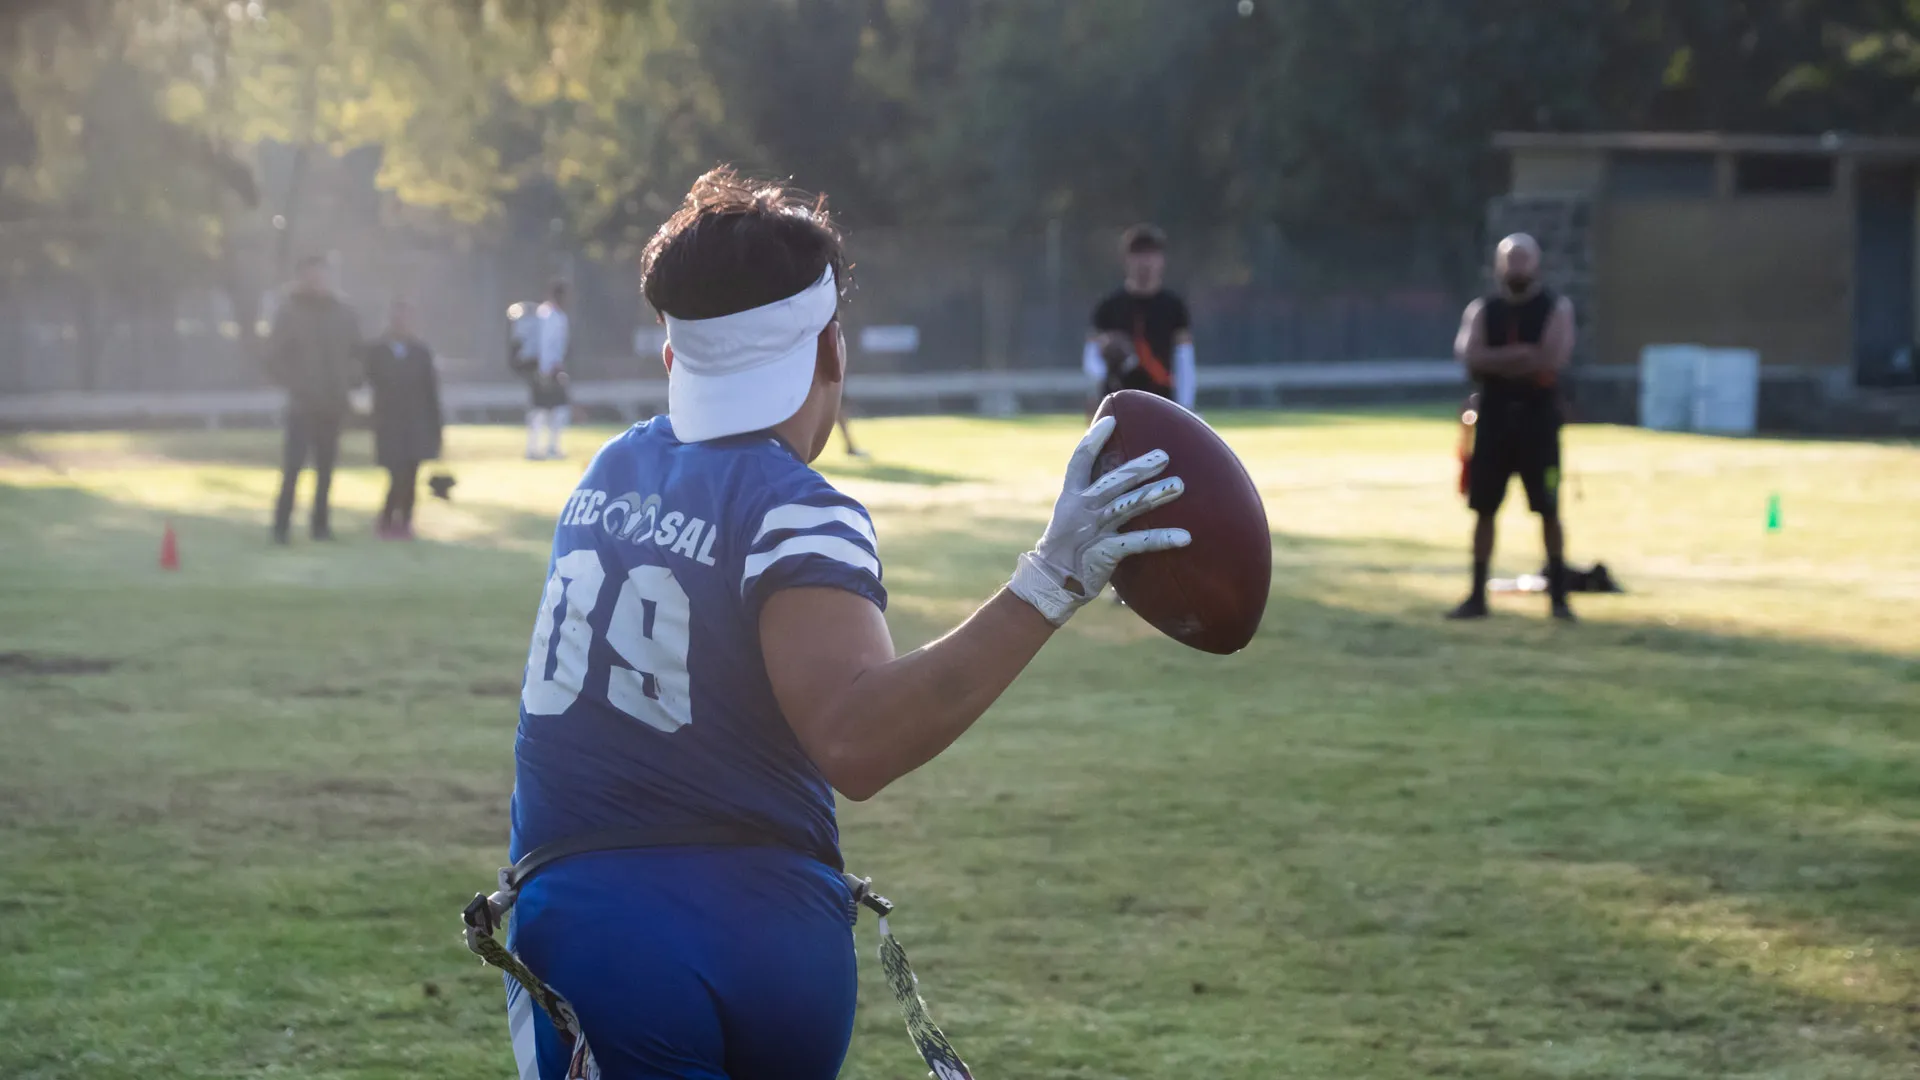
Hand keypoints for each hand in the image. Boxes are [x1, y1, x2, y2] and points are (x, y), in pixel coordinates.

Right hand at [1009, 415, 1189, 626]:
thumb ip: (1090, 497)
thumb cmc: (1065, 546)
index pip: (1079, 461)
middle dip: (1140, 467)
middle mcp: (1080, 509)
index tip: (1110, 420)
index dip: (1094, 439)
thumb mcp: (1070, 515)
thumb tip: (1117, 478)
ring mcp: (1092, 530)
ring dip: (1155, 495)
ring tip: (1179, 485)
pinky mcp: (1105, 552)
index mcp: (1070, 496)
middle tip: (1164, 455)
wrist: (1049, 583)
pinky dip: (1163, 539)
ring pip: (1128, 506)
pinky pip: (1139, 543)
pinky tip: (1185, 537)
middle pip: (1113, 481)